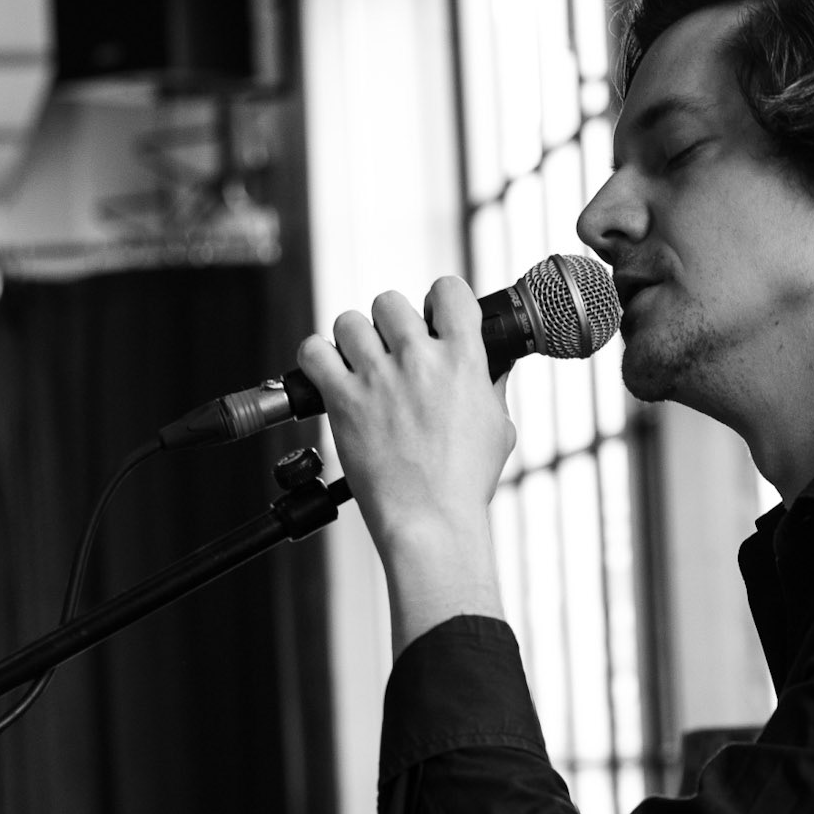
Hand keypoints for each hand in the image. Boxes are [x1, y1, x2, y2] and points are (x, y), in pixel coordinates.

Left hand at [298, 276, 512, 552]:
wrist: (431, 523)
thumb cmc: (466, 484)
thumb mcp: (499, 429)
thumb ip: (491, 387)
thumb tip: (492, 366)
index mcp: (463, 360)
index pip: (448, 290)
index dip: (438, 300)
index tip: (433, 320)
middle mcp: (419, 360)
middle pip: (390, 302)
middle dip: (391, 325)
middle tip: (393, 356)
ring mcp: (377, 378)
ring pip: (350, 322)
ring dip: (354, 341)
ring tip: (361, 369)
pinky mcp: (343, 400)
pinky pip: (313, 352)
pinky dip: (317, 358)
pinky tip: (330, 375)